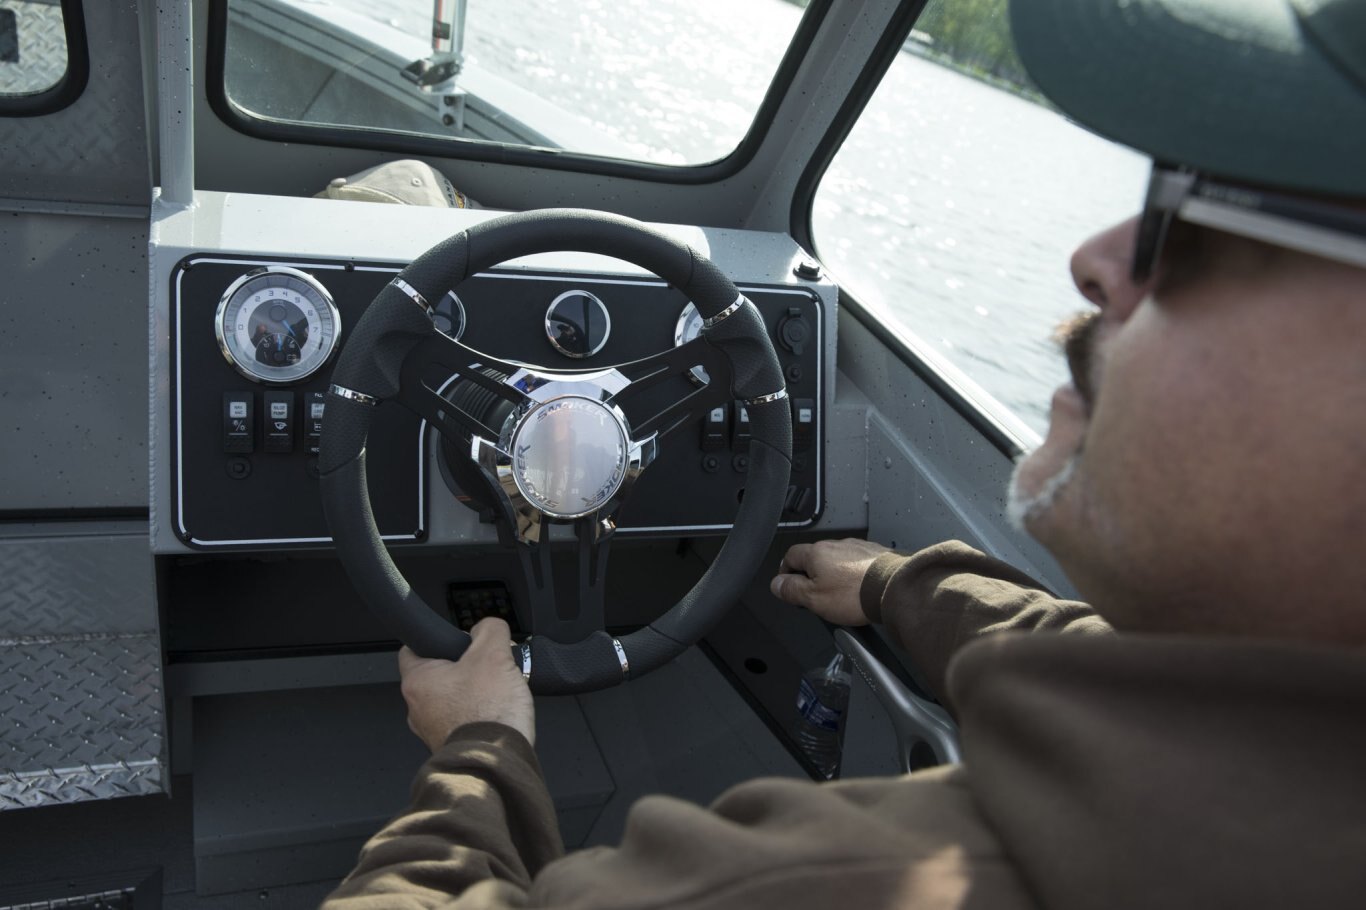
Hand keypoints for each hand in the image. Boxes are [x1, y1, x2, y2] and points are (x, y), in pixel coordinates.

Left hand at [398, 618, 534, 751]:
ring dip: (472, 693)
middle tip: (485, 664)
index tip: (447, 638)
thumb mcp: (494, 654)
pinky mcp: (449, 746)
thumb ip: (490, 630)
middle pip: (436, 675)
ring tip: (497, 691)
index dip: (432, 638)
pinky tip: (498, 713)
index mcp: (418, 681)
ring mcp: (431, 731)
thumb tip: (488, 626)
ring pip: (450, 700)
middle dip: (462, 667)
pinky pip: (460, 722)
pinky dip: (477, 715)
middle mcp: (417, 709)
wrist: (498, 762)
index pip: (411, 648)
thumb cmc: (488, 715)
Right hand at [770, 538, 892, 625]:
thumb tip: (776, 584)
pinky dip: (853, 573)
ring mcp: (857, 546)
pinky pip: (856, 561)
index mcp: (816, 553)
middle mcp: (835, 544)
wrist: (893, 587)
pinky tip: (858, 588)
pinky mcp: (875, 552)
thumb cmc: (853, 594)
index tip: (788, 584)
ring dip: (834, 572)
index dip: (786, 571)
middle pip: (814, 556)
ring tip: (840, 593)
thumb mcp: (813, 598)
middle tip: (814, 594)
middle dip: (811, 573)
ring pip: (837, 558)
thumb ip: (792, 590)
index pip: (790, 555)